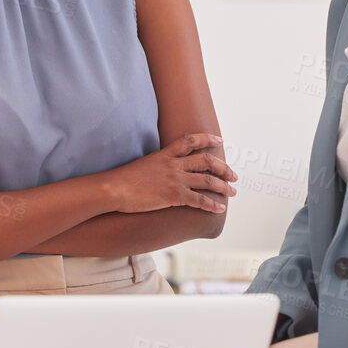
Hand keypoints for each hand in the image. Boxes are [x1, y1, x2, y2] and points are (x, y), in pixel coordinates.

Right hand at [108, 132, 236, 213]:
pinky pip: (199, 200)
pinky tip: (220, 208)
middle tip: (233, 175)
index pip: (191, 140)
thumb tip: (162, 170)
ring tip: (233, 191)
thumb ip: (157, 165)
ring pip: (207, 180)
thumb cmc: (122, 180)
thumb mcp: (143, 165)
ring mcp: (175, 179)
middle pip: (206, 161)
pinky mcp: (174, 196)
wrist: (113, 189)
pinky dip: (212, 205)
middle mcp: (173, 164)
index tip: (220, 141)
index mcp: (165, 154)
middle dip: (223, 168)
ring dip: (223, 186)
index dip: (207, 138)